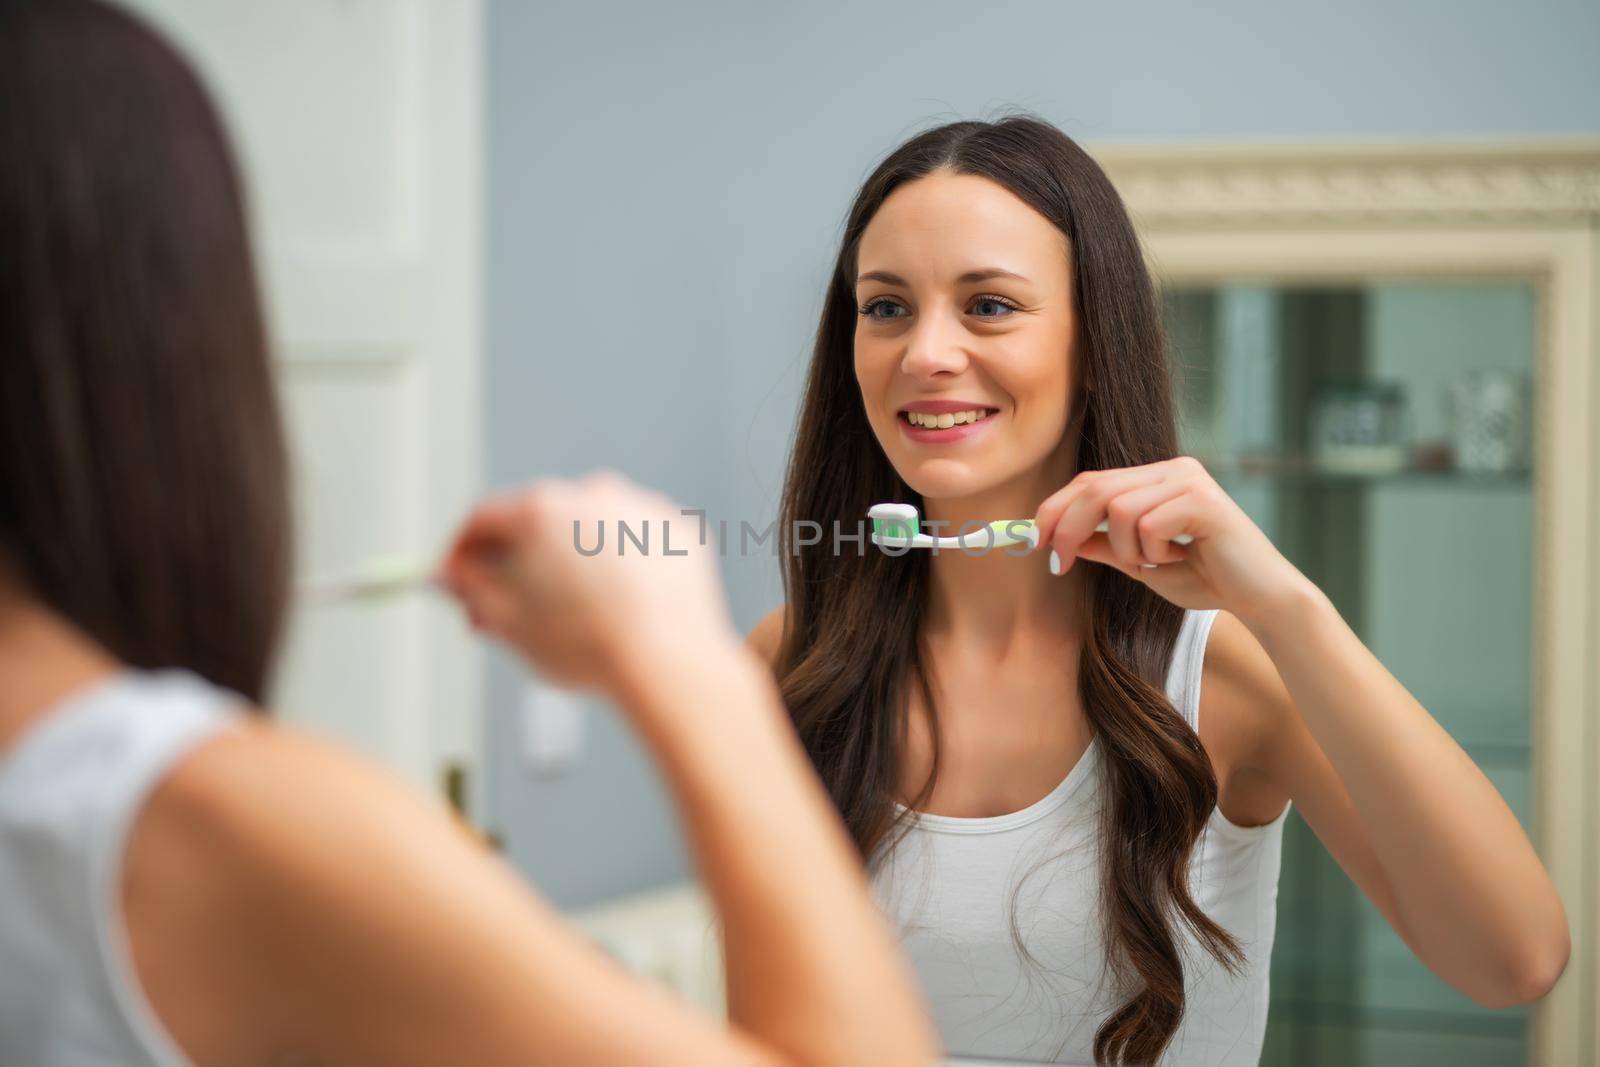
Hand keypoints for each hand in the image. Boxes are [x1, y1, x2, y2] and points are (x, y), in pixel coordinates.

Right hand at [435, 470, 738, 693]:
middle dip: (517, 562)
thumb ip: (471, 591)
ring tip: (570, 614)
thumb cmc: (590, 649)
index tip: (456, 579)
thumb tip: (453, 578)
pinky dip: (622, 566)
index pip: (483, 518)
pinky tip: (618, 607)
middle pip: (537, 521)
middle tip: (505, 608)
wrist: (670, 666)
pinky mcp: (678, 532)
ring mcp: (641, 509)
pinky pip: (636, 543)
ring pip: (591, 530)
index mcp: (542, 510)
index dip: (461, 552)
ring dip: (572, 561)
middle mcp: (593, 495)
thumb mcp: (508, 625)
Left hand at [1033, 456, 1311, 621]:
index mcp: (1157, 477)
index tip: (1039, 544)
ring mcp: (1189, 479)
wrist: (1260, 598)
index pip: (1090, 481)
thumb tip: (1058, 539)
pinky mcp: (1203, 499)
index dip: (1056, 510)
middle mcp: (1173, 469)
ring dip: (1124, 549)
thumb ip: (1105, 546)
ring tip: (1154, 564)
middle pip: (1094, 487)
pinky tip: (1179, 559)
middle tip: (1061, 562)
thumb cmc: (1206, 579)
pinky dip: (1153, 551)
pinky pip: (1148, 524)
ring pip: (1119, 509)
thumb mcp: (1140, 563)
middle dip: (1068, 527)